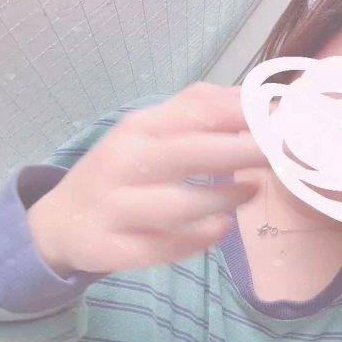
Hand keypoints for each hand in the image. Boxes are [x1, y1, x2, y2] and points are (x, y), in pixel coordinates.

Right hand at [26, 83, 267, 275]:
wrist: (62, 221)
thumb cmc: (122, 169)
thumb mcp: (150, 130)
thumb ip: (197, 108)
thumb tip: (251, 94)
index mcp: (138, 128)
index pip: (193, 113)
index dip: (240, 114)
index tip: (278, 117)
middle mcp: (123, 162)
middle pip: (188, 154)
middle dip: (239, 151)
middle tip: (278, 153)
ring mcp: (115, 207)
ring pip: (177, 203)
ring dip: (222, 197)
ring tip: (253, 190)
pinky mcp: (111, 247)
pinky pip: (160, 247)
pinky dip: (196, 239)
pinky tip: (221, 228)